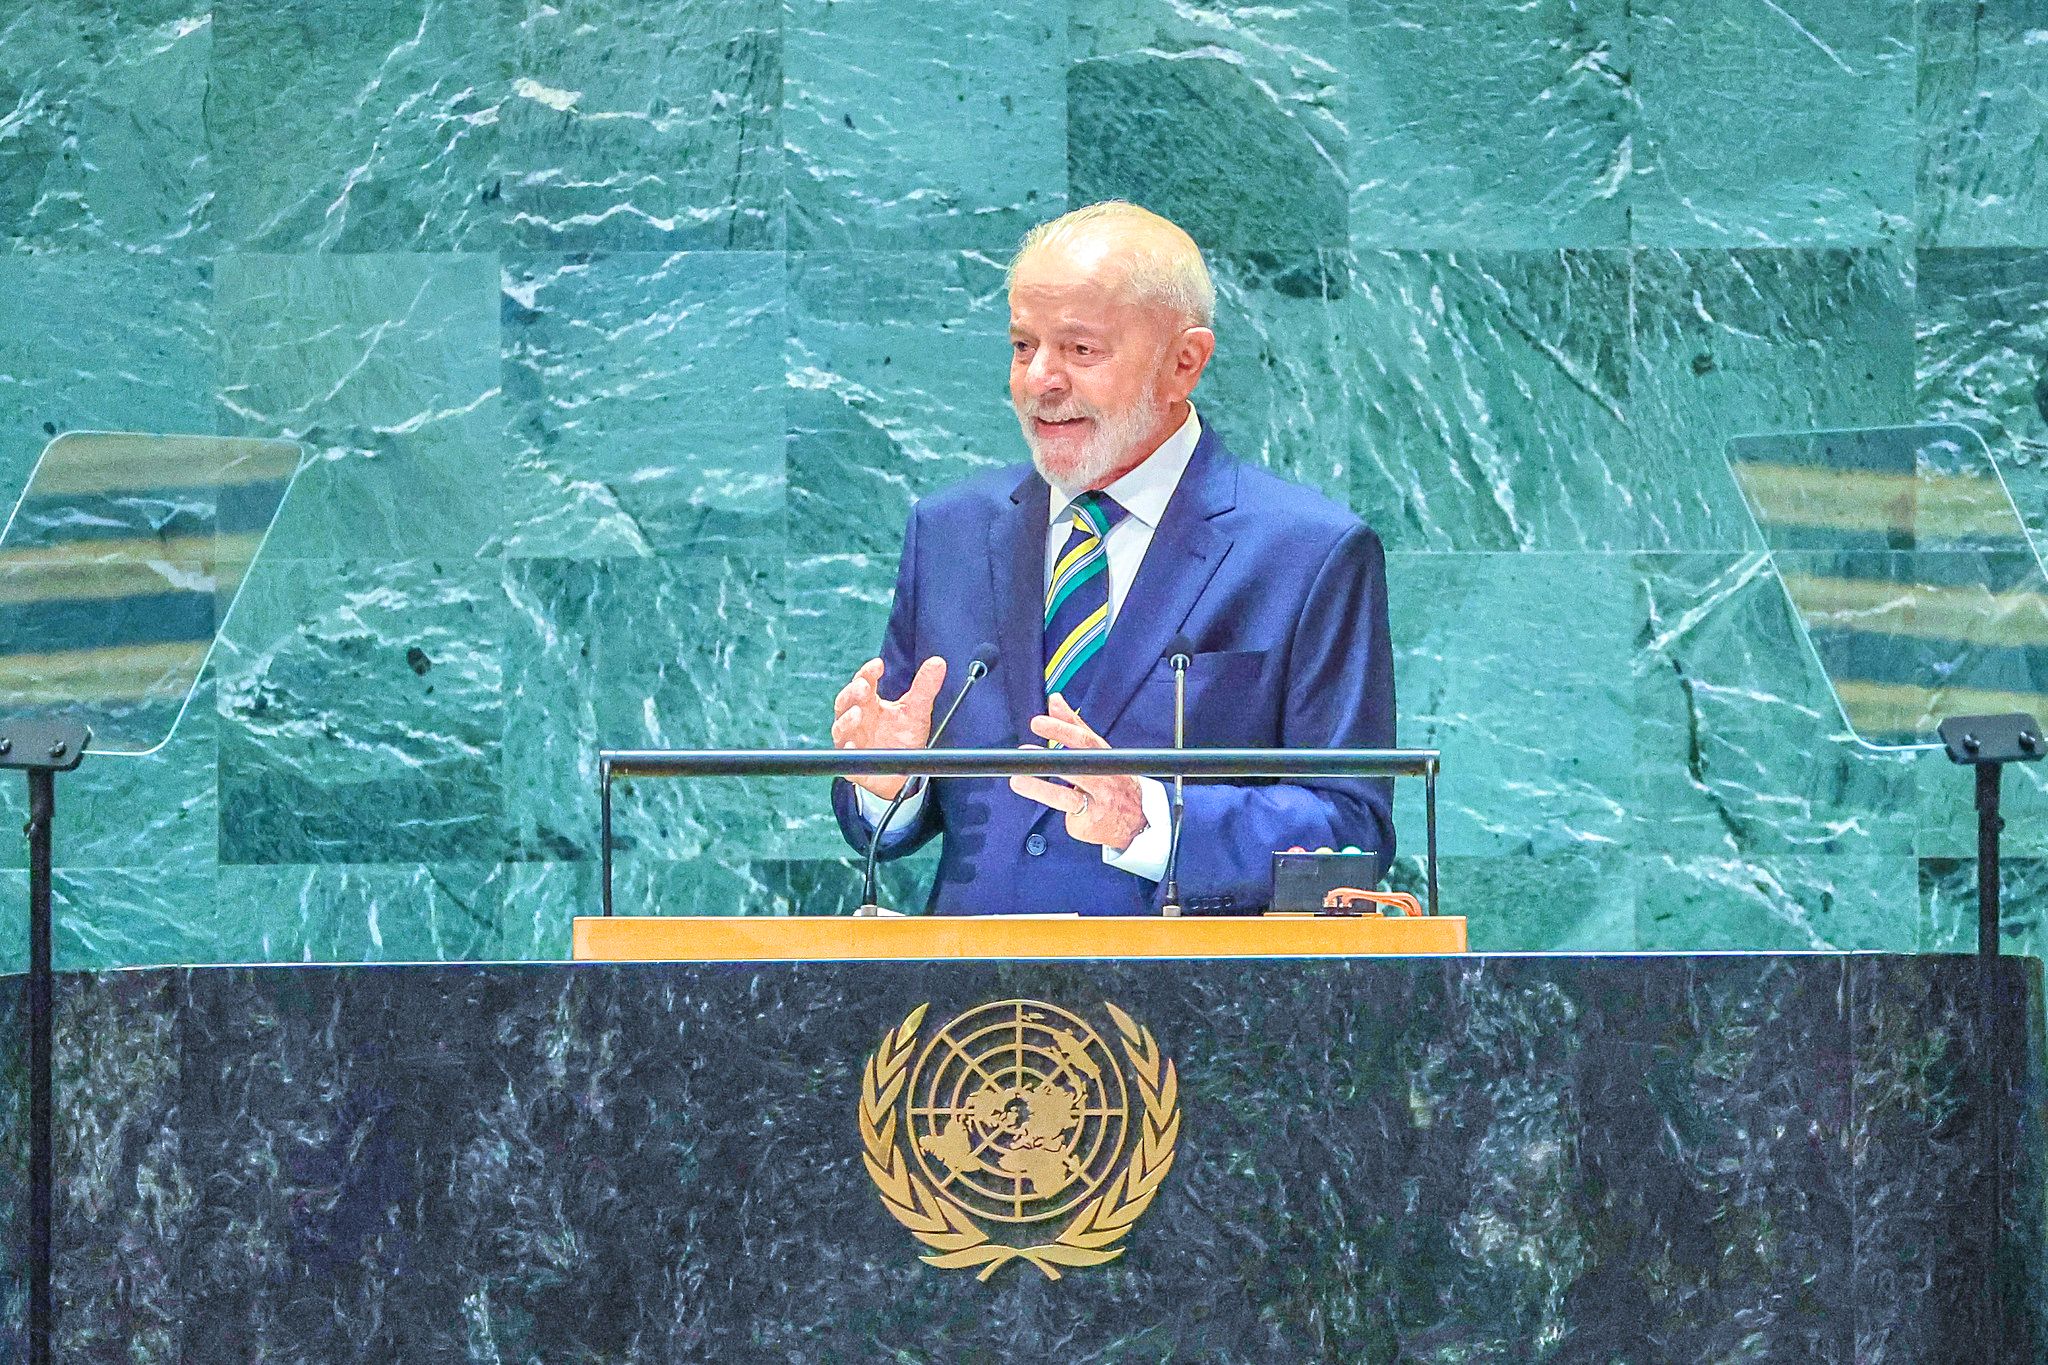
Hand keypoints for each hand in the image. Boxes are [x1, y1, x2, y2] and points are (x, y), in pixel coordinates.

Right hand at [832, 656, 945, 799]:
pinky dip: (847, 749)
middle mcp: (856, 719)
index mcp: (869, 703)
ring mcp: (851, 740)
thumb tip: (939, 662)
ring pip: (841, 727)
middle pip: (846, 701)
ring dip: (847, 720)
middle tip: (865, 687)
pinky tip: (853, 744)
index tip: (878, 665)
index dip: (868, 672)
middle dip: (853, 693)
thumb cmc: (903, 738)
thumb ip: (925, 687)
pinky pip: (845, 755)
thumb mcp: (917, 710)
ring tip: (858, 713)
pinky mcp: (852, 762)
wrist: (902, 774)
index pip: (864, 682)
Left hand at [1007, 693, 1146, 852]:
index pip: (1084, 739)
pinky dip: (1064, 813)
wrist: (1139, 820)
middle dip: (1049, 758)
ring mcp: (1099, 803)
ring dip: (1040, 788)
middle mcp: (1105, 778)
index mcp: (1105, 757)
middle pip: (1076, 766)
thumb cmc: (1115, 781)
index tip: (1039, 723)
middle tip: (1025, 752)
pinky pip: (1069, 817)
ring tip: (1019, 781)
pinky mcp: (1089, 823)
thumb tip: (1054, 700)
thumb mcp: (1098, 751)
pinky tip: (1066, 812)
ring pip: (1065, 796)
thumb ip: (1074, 725)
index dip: (1061, 730)